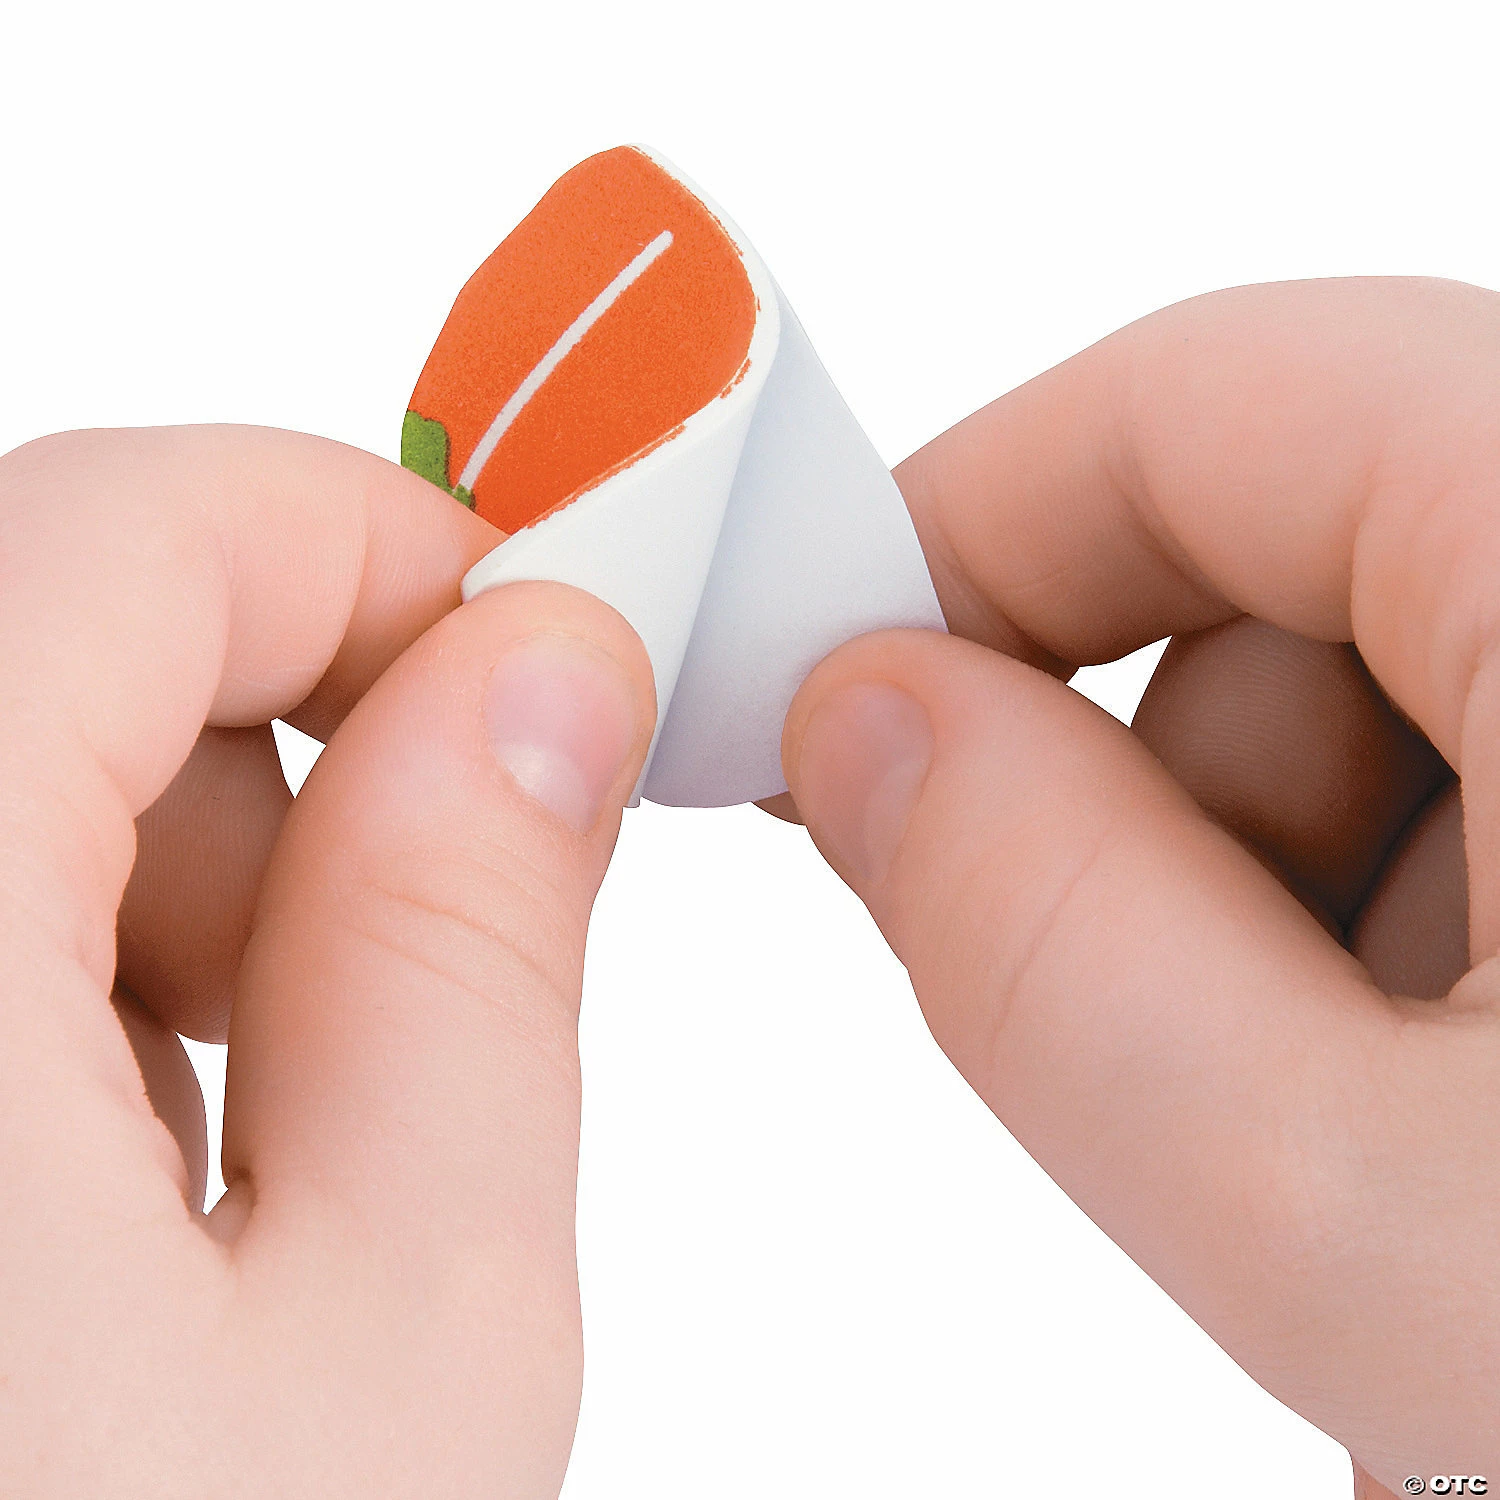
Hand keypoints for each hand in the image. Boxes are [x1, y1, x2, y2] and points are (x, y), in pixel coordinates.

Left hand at [0, 427, 655, 1495]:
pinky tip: (91, 1200)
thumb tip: (549, 684)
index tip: (544, 650)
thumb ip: (482, 949)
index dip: (385, 548)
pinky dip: (42, 971)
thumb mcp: (397, 1348)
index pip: (139, 527)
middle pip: (52, 627)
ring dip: (170, 882)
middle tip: (433, 955)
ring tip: (239, 1154)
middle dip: (300, 744)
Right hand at [781, 278, 1498, 1492]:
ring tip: (1409, 1189)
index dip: (965, 534)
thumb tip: (859, 740)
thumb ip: (1047, 955)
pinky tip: (1495, 1165)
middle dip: (1152, 813)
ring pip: (1388, 726)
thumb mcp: (1383, 1230)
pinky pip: (1497, 810)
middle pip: (1288, 579)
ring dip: (1300, 940)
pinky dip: (1425, 980)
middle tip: (1154, 1061)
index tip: (824, 692)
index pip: (1203, 402)